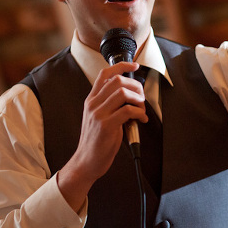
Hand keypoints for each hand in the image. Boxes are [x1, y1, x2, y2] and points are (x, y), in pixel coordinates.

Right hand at [56, 62, 146, 210]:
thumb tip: (131, 95)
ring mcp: (98, 114)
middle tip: (141, 98)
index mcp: (91, 100)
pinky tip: (141, 119)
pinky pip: (128, 110)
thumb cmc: (96, 141)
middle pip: (117, 81)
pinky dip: (139, 112)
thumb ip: (109, 105)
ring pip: (123, 93)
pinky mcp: (106, 125)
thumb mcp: (97, 117)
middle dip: (136, 86)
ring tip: (141, 109)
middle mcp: (93, 104)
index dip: (121, 66)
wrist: (86, 162)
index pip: (105, 74)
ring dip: (138, 99)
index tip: (134, 65)